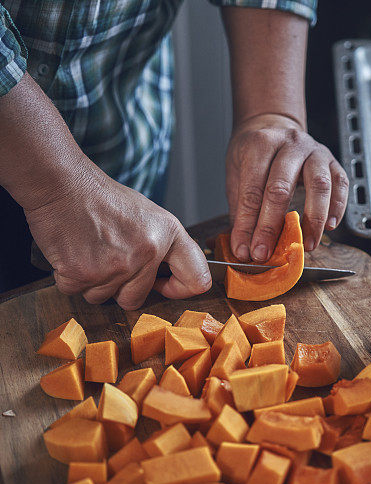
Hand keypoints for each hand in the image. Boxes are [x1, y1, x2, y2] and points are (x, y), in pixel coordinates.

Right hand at [25, 159, 211, 308]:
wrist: (61, 184)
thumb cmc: (100, 197)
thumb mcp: (148, 214)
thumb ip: (163, 246)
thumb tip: (170, 276)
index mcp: (167, 235)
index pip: (197, 280)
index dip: (180, 288)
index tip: (164, 285)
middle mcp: (146, 253)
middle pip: (136, 299)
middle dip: (120, 287)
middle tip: (107, 258)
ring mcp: (115, 267)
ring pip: (104, 298)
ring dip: (94, 282)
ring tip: (90, 250)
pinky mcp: (83, 275)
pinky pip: (77, 293)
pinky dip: (71, 278)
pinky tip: (73, 252)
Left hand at [226, 114, 348, 261]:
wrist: (272, 125)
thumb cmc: (253, 153)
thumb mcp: (236, 174)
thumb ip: (241, 209)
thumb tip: (242, 245)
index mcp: (260, 145)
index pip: (252, 190)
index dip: (248, 224)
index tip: (245, 249)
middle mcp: (289, 144)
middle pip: (281, 188)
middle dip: (272, 226)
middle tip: (266, 253)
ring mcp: (314, 150)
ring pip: (318, 185)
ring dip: (313, 220)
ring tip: (306, 244)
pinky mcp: (332, 160)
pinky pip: (340, 184)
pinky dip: (337, 206)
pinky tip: (330, 226)